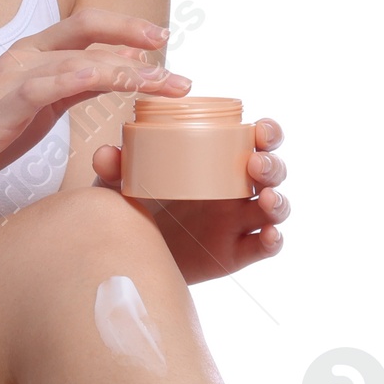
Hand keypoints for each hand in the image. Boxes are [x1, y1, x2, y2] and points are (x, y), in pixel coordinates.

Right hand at [0, 7, 191, 213]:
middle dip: (135, 37)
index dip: (128, 27)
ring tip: (160, 83)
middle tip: (174, 56)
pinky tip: (100, 78)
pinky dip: (72, 78)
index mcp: (32, 54)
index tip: (163, 38)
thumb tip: (122, 65)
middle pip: (86, 30)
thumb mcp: (39, 106)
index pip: (87, 27)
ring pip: (74, 60)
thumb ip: (76, 83)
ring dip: (123, 70)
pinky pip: (40, 88)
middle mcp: (21, 57)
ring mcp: (7, 80)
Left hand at [91, 117, 288, 285]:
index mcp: (216, 162)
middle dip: (272, 165)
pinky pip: (265, 246)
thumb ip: (113, 169)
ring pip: (275, 207)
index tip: (260, 129)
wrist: (130, 254)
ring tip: (265, 199)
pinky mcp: (236, 253)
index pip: (253, 140)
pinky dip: (274, 240)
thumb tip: (105, 154)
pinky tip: (269, 235)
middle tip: (254, 165)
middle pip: (272, 172)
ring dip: (278, 200)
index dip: (267, 132)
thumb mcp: (120, 185)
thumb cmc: (132, 207)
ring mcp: (237, 222)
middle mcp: (233, 189)